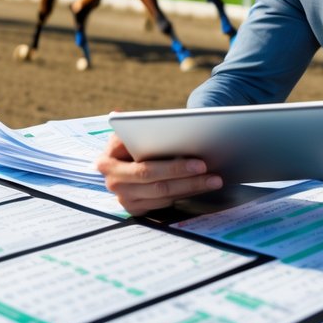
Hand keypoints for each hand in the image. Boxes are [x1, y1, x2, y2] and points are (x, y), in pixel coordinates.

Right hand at [95, 133, 222, 214]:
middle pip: (157, 185)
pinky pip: (163, 203)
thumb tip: (122, 114)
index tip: (200, 163)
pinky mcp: (134, 208)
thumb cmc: (133, 137)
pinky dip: (185, 194)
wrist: (126, 154)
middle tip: (212, 173)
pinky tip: (202, 186)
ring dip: (191, 188)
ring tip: (214, 179)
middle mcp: (112, 182)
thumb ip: (135, 125)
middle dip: (188, 179)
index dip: (174, 168)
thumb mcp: (130, 129)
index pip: (145, 168)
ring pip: (163, 195)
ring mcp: (123, 198)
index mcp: (107, 160)